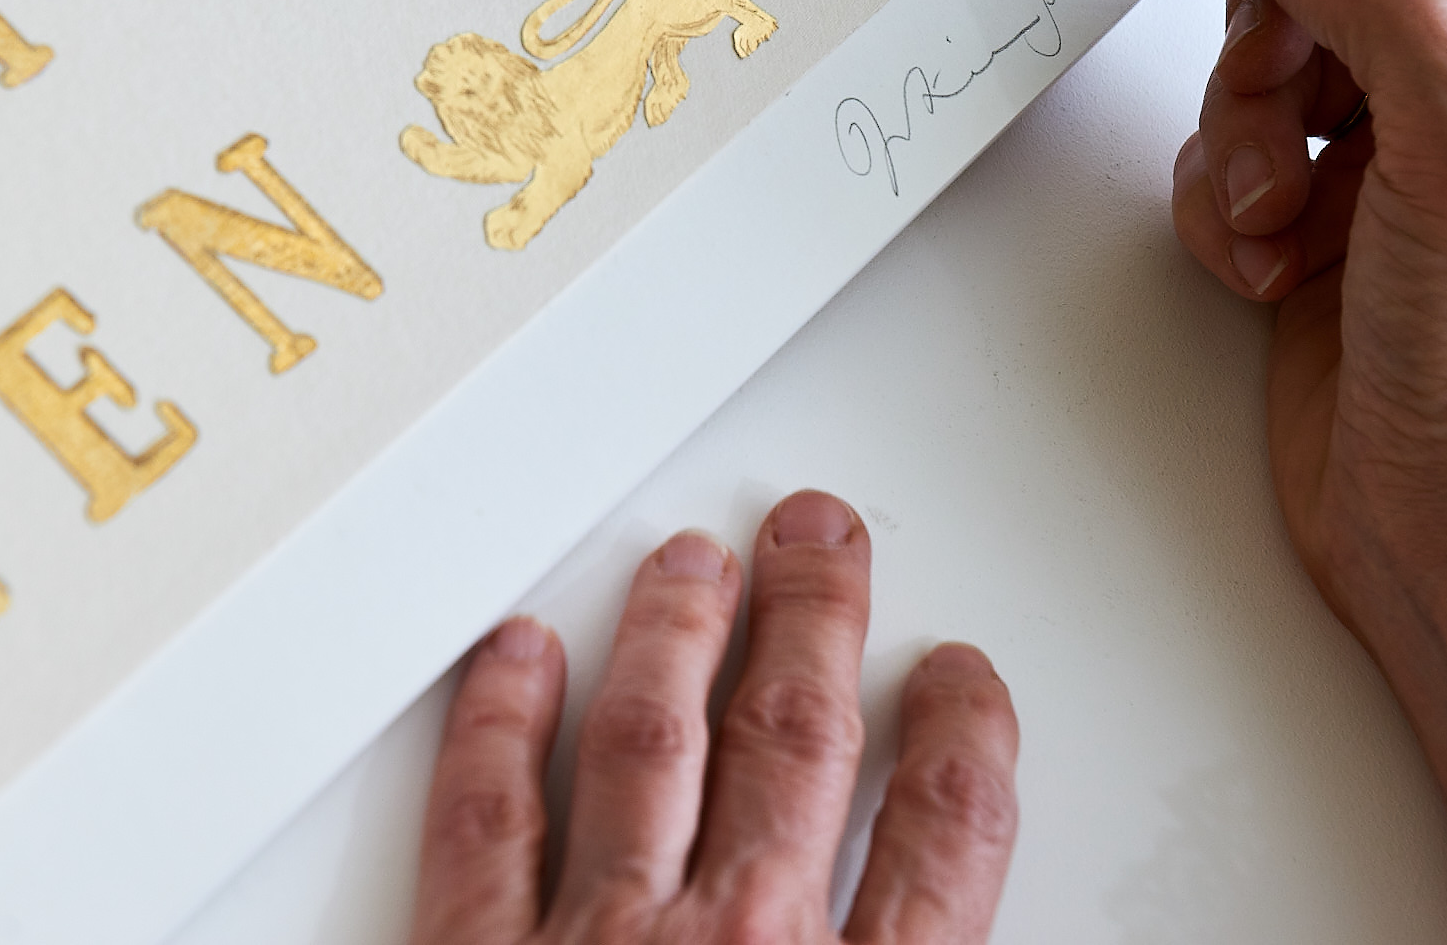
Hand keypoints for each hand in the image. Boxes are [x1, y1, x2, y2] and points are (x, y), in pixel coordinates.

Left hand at [411, 491, 1018, 944]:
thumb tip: (938, 937)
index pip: (939, 837)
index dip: (958, 739)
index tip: (954, 679)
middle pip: (791, 746)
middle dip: (812, 623)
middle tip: (818, 541)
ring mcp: (597, 944)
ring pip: (648, 743)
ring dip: (672, 634)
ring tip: (689, 561)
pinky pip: (488, 823)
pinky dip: (500, 726)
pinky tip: (518, 656)